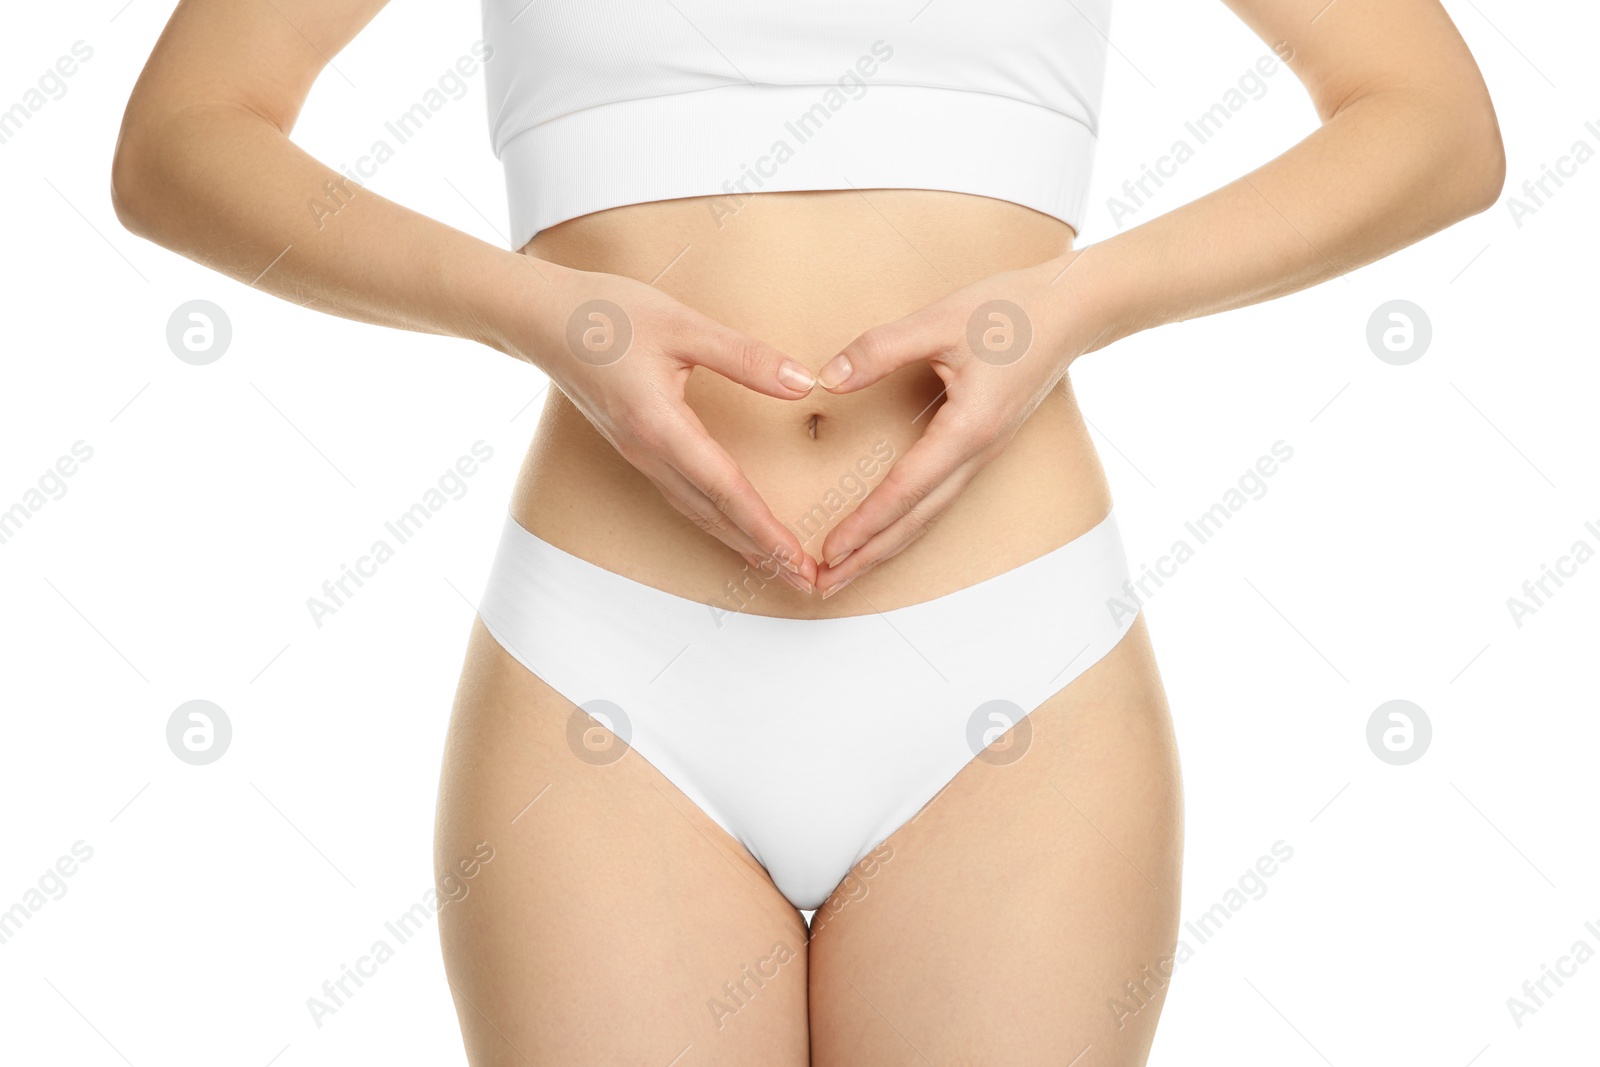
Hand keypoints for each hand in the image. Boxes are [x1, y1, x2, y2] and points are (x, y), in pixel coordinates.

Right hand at [499, 260, 822, 589]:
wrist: (541, 318)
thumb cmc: (605, 315)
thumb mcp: (681, 325)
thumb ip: (744, 356)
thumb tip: (803, 382)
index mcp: (660, 427)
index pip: (725, 489)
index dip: (764, 529)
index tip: (796, 560)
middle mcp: (648, 453)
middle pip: (713, 514)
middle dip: (761, 550)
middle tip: (805, 581)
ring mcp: (639, 456)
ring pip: (696, 511)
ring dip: (739, 541)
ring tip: (778, 566)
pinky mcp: (636, 449)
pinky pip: (682, 497)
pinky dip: (715, 520)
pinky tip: (733, 526)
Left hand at [810, 250, 1108, 597]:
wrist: (1074, 310)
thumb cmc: (1014, 311)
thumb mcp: (940, 320)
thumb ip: (880, 349)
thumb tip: (827, 379)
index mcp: (968, 429)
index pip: (906, 489)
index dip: (866, 523)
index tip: (830, 551)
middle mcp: (977, 453)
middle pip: (916, 520)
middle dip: (869, 556)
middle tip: (824, 586)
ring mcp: (982, 454)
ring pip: (928, 514)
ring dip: (885, 546)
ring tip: (846, 571)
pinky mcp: (980, 446)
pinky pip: (938, 496)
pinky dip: (906, 521)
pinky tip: (886, 531)